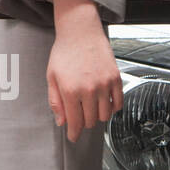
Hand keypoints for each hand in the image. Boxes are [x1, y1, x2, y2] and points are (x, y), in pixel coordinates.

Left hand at [46, 0, 123, 141]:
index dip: (74, 133)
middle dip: (84, 122)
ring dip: (97, 116)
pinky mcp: (116, 79)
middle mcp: (89, 89)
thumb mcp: (51, 76)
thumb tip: (61, 121)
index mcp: (70, 90)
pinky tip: (104, 102)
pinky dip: (112, 108)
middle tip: (79, 115)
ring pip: (105, 115)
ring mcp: (104, 85)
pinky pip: (118, 104)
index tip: (73, 137)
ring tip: (90, 107)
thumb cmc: (64, 53)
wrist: (80, 32)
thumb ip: (55, 101)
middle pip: (90, 120)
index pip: (75, 122)